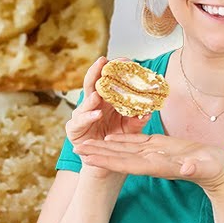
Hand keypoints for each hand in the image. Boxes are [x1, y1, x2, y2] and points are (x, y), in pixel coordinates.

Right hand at [66, 57, 149, 178]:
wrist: (104, 162)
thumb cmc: (117, 141)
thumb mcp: (131, 129)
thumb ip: (138, 119)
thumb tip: (148, 110)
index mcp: (106, 100)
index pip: (110, 80)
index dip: (116, 70)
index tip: (126, 60)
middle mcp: (92, 104)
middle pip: (93, 83)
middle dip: (97, 71)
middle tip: (103, 61)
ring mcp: (82, 115)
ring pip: (85, 101)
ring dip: (92, 95)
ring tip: (99, 92)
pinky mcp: (74, 129)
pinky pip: (80, 121)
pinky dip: (88, 116)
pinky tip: (96, 114)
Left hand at [72, 133, 223, 191]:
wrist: (219, 172)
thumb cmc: (214, 170)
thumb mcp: (206, 167)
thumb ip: (196, 168)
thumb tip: (188, 167)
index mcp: (156, 165)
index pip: (126, 163)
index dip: (106, 160)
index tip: (87, 158)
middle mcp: (148, 161)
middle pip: (118, 156)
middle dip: (96, 153)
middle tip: (75, 148)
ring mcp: (151, 154)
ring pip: (122, 149)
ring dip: (103, 146)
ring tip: (84, 143)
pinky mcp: (157, 147)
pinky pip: (134, 142)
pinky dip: (120, 139)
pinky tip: (106, 136)